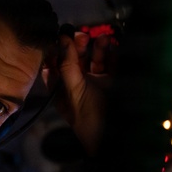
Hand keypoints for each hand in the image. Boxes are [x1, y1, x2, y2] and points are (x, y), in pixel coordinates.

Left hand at [46, 28, 115, 155]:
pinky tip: (114, 44)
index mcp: (62, 89)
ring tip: (103, 39)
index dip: (57, 49)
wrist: (116, 136)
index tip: (61, 36)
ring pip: (94, 59)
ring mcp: (96, 83)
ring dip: (97, 47)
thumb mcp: (74, 91)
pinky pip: (112, 64)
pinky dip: (113, 53)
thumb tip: (63, 39)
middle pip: (75, 59)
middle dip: (78, 46)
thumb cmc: (89, 117)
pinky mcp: (113, 83)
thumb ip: (67, 64)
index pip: (55, 65)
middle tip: (83, 36)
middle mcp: (78, 85)